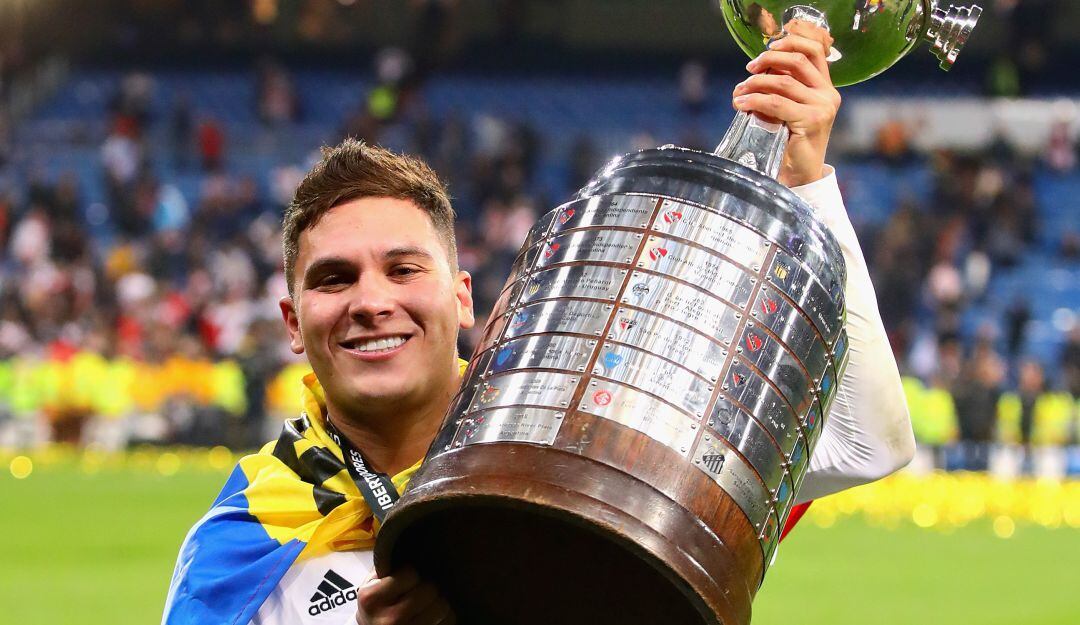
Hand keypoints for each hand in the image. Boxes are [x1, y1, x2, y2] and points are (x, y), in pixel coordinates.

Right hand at [355, 567, 455, 624]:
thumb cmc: (376, 604)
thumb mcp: (371, 583)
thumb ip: (388, 564)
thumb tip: (414, 539)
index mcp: (372, 598)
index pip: (410, 573)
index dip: (411, 574)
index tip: (407, 579)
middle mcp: (389, 619)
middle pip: (429, 590)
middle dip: (427, 588)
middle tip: (421, 591)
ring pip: (443, 606)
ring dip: (438, 602)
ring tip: (427, 604)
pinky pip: (448, 621)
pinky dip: (445, 616)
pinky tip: (432, 617)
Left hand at [732, 20, 840, 187]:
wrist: (800, 174)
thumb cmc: (790, 142)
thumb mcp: (788, 109)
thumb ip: (781, 88)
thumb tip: (754, 70)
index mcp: (826, 87)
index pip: (814, 50)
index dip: (790, 42)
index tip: (767, 48)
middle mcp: (828, 94)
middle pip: (797, 61)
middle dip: (768, 60)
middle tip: (748, 70)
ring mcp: (822, 107)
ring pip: (783, 82)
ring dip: (755, 83)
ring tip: (739, 92)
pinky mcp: (812, 121)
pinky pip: (776, 103)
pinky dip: (755, 101)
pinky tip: (741, 104)